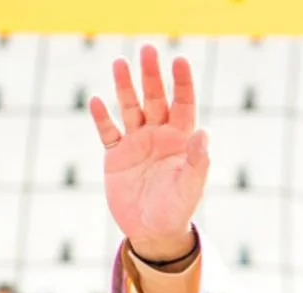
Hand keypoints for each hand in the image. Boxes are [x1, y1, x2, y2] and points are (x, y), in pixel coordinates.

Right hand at [90, 45, 208, 260]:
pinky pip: (108, 132)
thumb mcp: (190, 187)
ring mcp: (137, 144)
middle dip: (151, 76)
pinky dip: (102, 118)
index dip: (182, 83)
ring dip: (125, 87)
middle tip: (148, 50)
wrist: (153, 232)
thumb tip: (204, 133)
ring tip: (120, 63)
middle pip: (155, 99)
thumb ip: (197, 161)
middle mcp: (159, 136)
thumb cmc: (177, 210)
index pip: (183, 105)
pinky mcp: (116, 156)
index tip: (179, 61)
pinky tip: (97, 101)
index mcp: (181, 141)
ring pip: (130, 108)